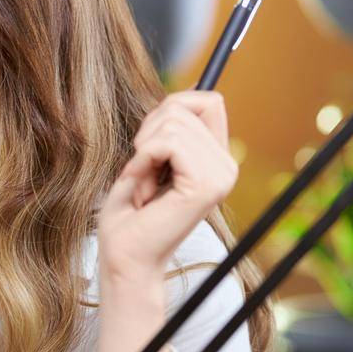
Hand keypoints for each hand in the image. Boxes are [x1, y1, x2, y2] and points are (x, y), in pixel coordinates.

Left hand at [97, 91, 237, 279]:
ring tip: (143, 183)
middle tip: (142, 171)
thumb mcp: (149, 159)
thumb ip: (168, 130)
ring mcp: (220, 176)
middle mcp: (226, 166)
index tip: (149, 142)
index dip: (171, 108)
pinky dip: (141, 160)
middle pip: (185, 106)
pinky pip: (166, 143)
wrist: (126, 256)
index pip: (208, 100)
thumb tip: (180, 95)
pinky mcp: (204, 186)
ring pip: (173, 123)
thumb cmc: (130, 214)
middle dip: (148, 133)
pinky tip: (142, 188)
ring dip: (142, 151)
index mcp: (216, 160)